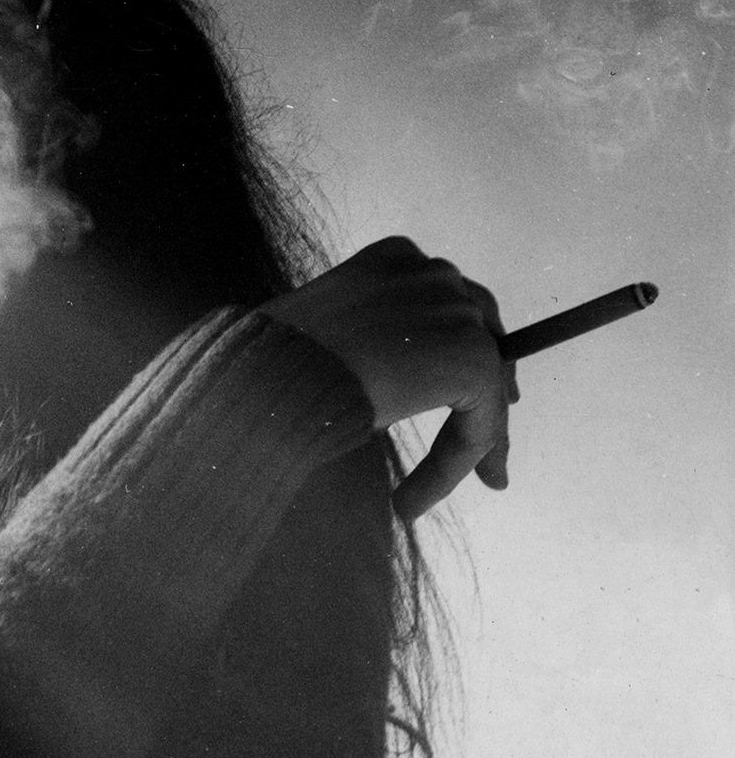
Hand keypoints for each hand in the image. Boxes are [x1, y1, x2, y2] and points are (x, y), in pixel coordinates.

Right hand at [261, 236, 519, 520]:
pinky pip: (479, 420)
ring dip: (470, 436)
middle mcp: (432, 273)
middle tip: (482, 425)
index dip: (455, 347)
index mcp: (395, 257)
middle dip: (487, 377)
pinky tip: (411, 500)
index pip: (444, 303)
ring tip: (451, 482)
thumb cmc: (272, 362)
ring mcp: (456, 312)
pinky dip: (454, 464)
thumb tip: (381, 376)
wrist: (271, 374)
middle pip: (481, 328)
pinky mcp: (471, 358)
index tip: (450, 397)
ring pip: (483, 383)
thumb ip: (368, 340)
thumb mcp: (329, 337)